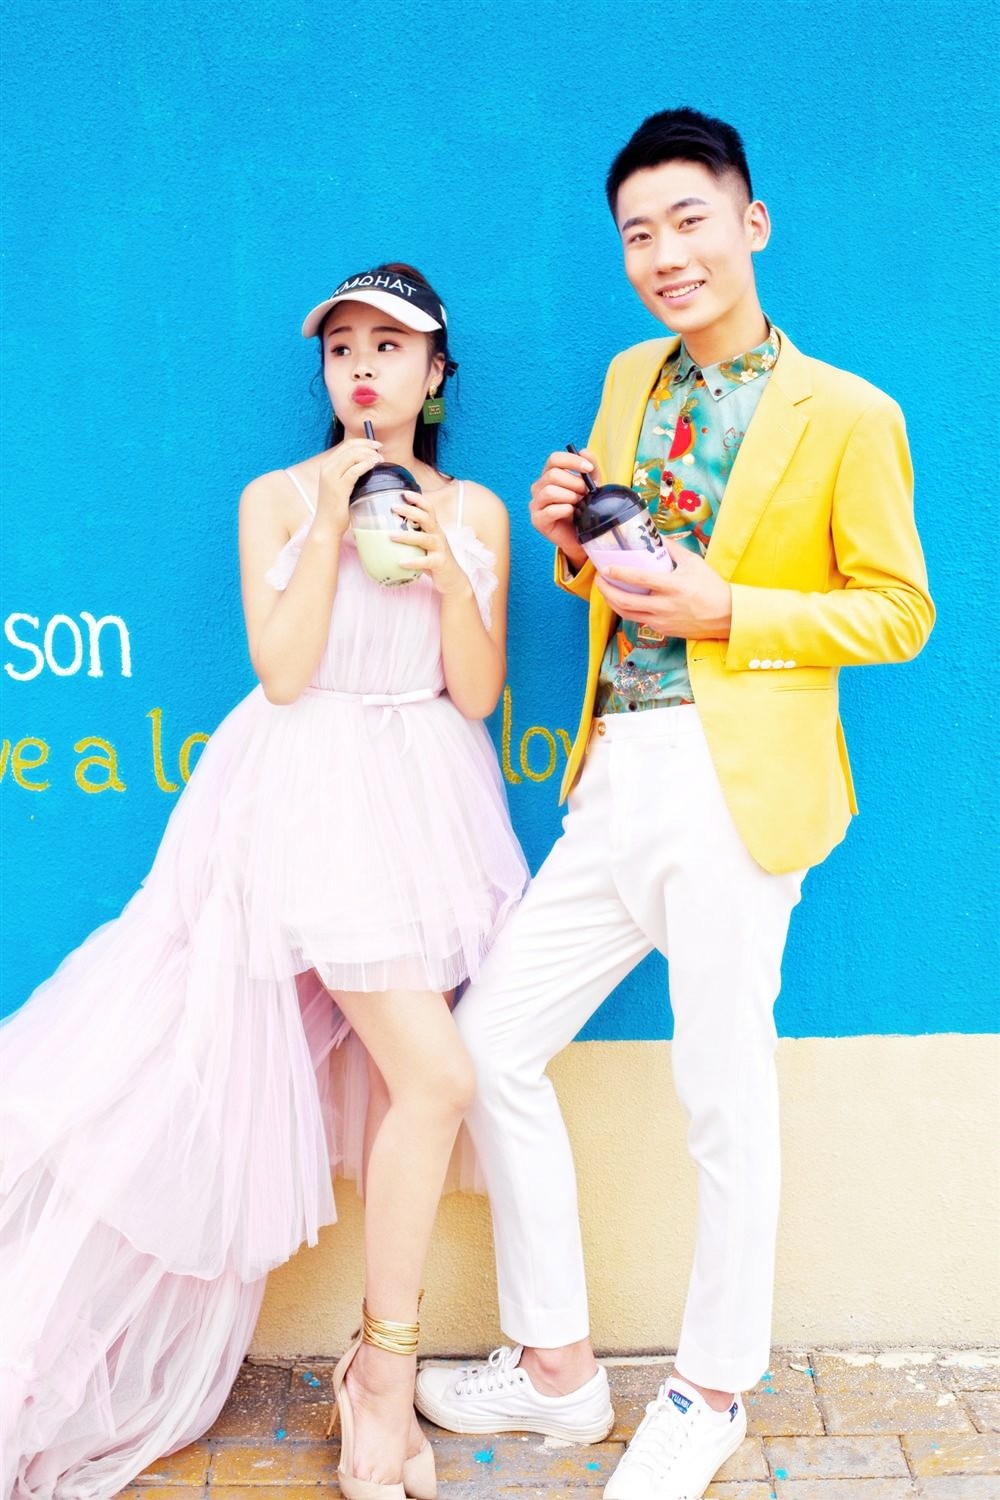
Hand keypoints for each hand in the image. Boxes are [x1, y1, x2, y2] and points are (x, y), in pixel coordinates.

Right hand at [315, 438, 381, 535]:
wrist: (326, 525)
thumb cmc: (337, 508)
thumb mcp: (341, 486)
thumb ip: (350, 473)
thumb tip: (368, 464)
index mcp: (327, 465)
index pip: (346, 445)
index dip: (363, 442)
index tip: (376, 446)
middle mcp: (327, 468)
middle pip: (350, 447)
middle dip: (368, 446)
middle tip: (381, 452)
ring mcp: (331, 477)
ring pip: (353, 455)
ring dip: (369, 455)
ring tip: (380, 460)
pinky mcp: (338, 487)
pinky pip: (355, 470)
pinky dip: (366, 464)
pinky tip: (374, 466)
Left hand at [391, 493, 471, 597]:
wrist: (452, 578)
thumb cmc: (434, 559)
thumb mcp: (424, 545)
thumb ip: (412, 536)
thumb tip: (385, 531)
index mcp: (434, 529)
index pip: (429, 509)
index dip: (418, 499)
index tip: (404, 492)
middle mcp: (438, 536)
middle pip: (426, 519)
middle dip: (410, 511)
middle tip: (394, 507)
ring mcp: (440, 549)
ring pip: (424, 538)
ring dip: (407, 536)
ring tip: (391, 535)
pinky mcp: (439, 563)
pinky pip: (426, 561)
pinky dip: (413, 561)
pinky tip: (401, 562)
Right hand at [529, 448, 599, 566]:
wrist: (582, 536)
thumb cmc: (584, 509)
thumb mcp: (592, 486)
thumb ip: (590, 468)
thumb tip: (584, 451)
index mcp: (549, 475)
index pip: (554, 459)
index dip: (572, 460)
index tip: (588, 468)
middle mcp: (539, 487)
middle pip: (552, 475)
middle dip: (574, 483)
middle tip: (585, 494)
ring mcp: (535, 504)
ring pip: (550, 491)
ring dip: (570, 497)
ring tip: (579, 505)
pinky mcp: (537, 520)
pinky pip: (550, 510)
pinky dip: (565, 510)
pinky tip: (572, 513)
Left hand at [595, 540, 732, 638]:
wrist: (726, 616)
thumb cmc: (711, 587)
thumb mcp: (694, 563)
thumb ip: (672, 549)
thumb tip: (655, 535)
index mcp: (672, 586)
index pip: (639, 579)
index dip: (618, 573)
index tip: (605, 567)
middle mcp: (664, 606)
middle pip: (624, 601)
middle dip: (606, 590)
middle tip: (599, 579)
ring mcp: (661, 621)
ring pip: (627, 614)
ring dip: (612, 602)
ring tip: (605, 590)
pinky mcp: (662, 630)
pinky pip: (638, 619)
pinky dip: (627, 610)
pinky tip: (623, 601)